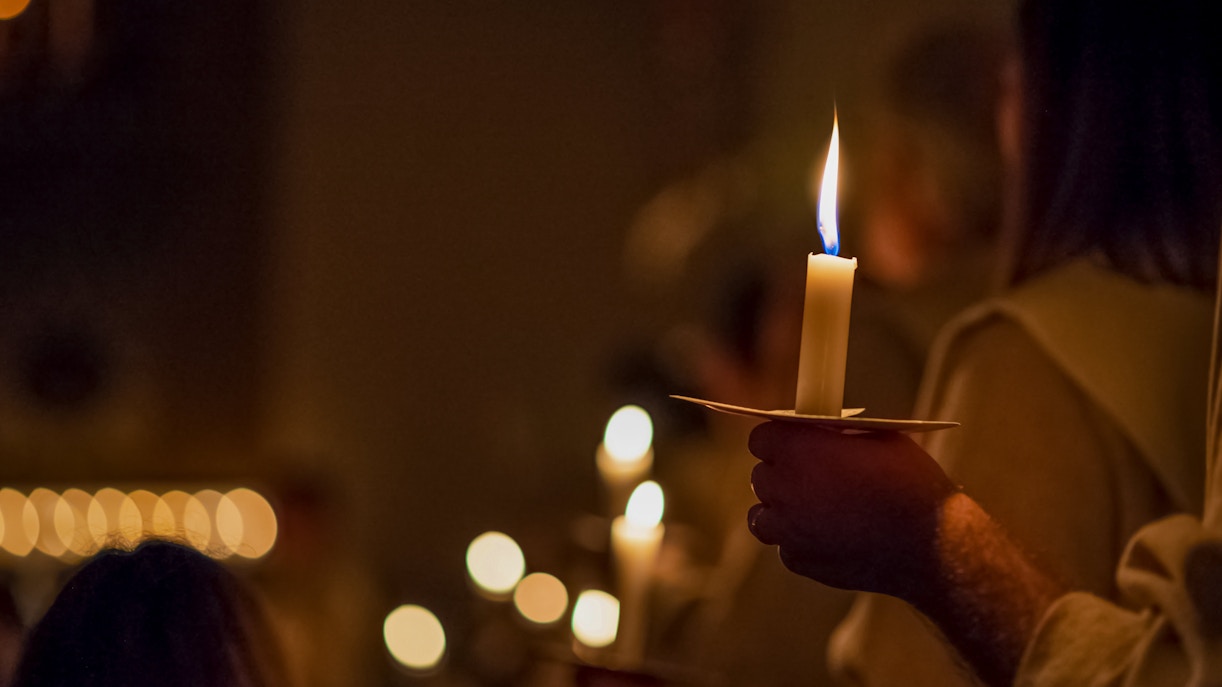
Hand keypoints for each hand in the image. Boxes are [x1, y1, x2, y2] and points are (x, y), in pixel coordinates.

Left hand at [747, 422, 958, 596]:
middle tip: (810, 475)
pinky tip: (827, 536)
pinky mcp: (798, 561)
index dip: (779, 439)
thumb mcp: (877, 437)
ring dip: (779, 509)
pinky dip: (799, 541)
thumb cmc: (910, 482)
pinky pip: (785, 546)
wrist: (931, 544)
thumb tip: (817, 431)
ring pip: (761, 516)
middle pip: (761, 476)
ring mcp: (788, 529)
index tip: (794, 443)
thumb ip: (837, 433)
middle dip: (782, 473)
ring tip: (809, 507)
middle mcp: (784, 488)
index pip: (761, 438)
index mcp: (798, 449)